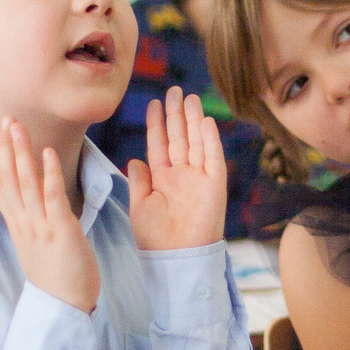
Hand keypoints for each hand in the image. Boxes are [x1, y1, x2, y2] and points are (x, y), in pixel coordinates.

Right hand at [0, 117, 99, 311]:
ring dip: (22, 152)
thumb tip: (30, 205)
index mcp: (17, 226)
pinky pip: (52, 197)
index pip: (0, 186)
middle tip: (6, 119)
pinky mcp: (60, 230)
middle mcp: (24, 223)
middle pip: (8, 179)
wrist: (64, 307)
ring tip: (19, 127)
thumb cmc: (56, 276)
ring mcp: (40, 227)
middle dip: (6, 147)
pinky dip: (49, 173)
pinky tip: (48, 152)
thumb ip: (30, 222)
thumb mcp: (35, 245)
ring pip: (25, 183)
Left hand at [126, 87, 225, 251]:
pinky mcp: (214, 184)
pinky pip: (212, 157)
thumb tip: (134, 159)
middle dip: (176, 114)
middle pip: (179, 137)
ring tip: (188, 97)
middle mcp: (181, 175)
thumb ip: (139, 181)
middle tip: (174, 90)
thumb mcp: (139, 206)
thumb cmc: (156, 239)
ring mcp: (198, 178)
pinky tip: (205, 121)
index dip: (157, 124)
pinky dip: (210, 140)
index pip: (159, 145)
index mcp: (162, 179)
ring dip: (193, 120)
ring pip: (196, 142)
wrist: (176, 258)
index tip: (154, 104)